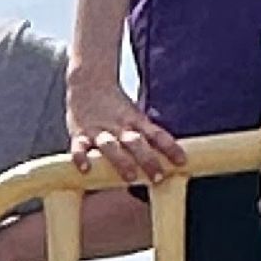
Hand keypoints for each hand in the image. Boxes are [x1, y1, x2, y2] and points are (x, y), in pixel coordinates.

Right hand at [65, 60, 180, 184]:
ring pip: (110, 146)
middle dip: (147, 160)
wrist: (88, 82)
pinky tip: (85, 169)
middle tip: (158, 177)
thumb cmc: (115, 106)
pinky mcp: (79, 134)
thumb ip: (146, 134)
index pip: (157, 134)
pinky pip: (79, 147)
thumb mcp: (134, 115)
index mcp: (135, 121)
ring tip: (130, 177)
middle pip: (135, 142)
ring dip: (121, 161)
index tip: (182, 162)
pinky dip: (80, 157)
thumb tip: (168, 157)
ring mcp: (98, 130)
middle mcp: (119, 126)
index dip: (170, 148)